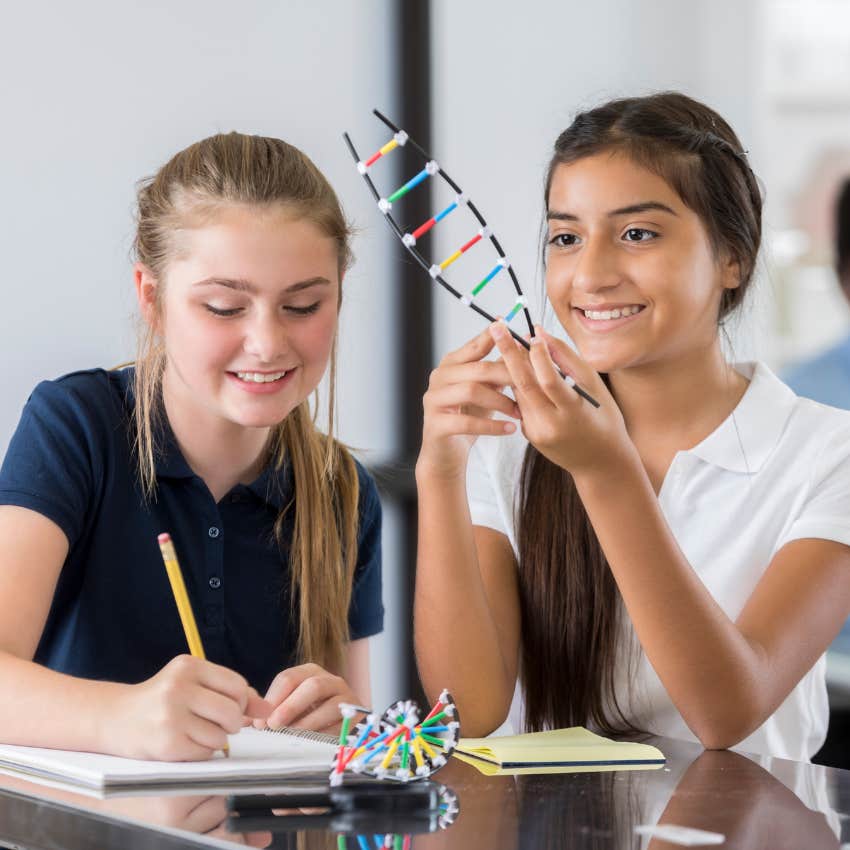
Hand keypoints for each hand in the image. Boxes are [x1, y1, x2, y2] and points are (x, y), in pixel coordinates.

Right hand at [108, 655, 272, 760]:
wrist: (114, 719)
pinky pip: (204, 753)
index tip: (230, 706)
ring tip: (196, 732)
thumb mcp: (194, 684)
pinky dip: (201, 753)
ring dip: (215, 740)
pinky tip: (184, 743)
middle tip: (215, 722)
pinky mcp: (167, 744)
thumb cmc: (162, 700)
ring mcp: (171, 716)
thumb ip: (231, 692)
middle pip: (232, 711)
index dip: (240, 701)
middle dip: (231, 722)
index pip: (237, 685)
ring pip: (221, 735)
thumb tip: (268, 708)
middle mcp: (179, 687)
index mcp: (188, 666)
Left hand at [254, 663, 363, 732]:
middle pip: (311, 686)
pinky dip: (324, 736)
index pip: (288, 678)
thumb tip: (244, 721)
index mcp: (310, 673)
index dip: (272, 699)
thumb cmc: (314, 717)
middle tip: (273, 727)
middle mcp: (330, 681)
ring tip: (291, 737)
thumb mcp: (292, 709)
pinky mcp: (357, 717)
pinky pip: (342, 725)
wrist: (350, 728)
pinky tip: (311, 744)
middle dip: (289, 707)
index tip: (259, 722)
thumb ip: (270, 713)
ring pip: (329, 704)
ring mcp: (346, 697)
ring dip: (307, 723)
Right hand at [418, 326, 520, 479]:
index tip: (513, 329)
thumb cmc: (467, 417)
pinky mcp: (435, 424)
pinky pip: (467, 422)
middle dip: (507, 376)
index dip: (493, 337)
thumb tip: (521, 348)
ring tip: (520, 412)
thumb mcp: (484, 390)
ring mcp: (433, 400)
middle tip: (531, 384)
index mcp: (450, 365)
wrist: (445, 453)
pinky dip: (492, 426)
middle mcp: (438, 378)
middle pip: (477, 369)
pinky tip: (510, 429)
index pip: (474, 347)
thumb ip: (496, 371)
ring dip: (501, 401)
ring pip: (471, 391)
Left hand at [488, 322, 630, 477]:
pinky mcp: (529, 435)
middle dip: (508, 353)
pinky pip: (521, 403)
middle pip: (524, 385)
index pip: (549, 380)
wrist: (600, 462)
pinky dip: (520, 385)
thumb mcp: (594, 387)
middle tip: (496, 327)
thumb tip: (540, 334)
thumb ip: (567, 359)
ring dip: (512, 366)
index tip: (531, 333)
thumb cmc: (604, 418)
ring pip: (519, 392)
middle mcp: (551, 425)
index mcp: (573, 413)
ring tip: (507, 341)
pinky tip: (521, 370)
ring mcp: (537, 433)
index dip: (539, 356)